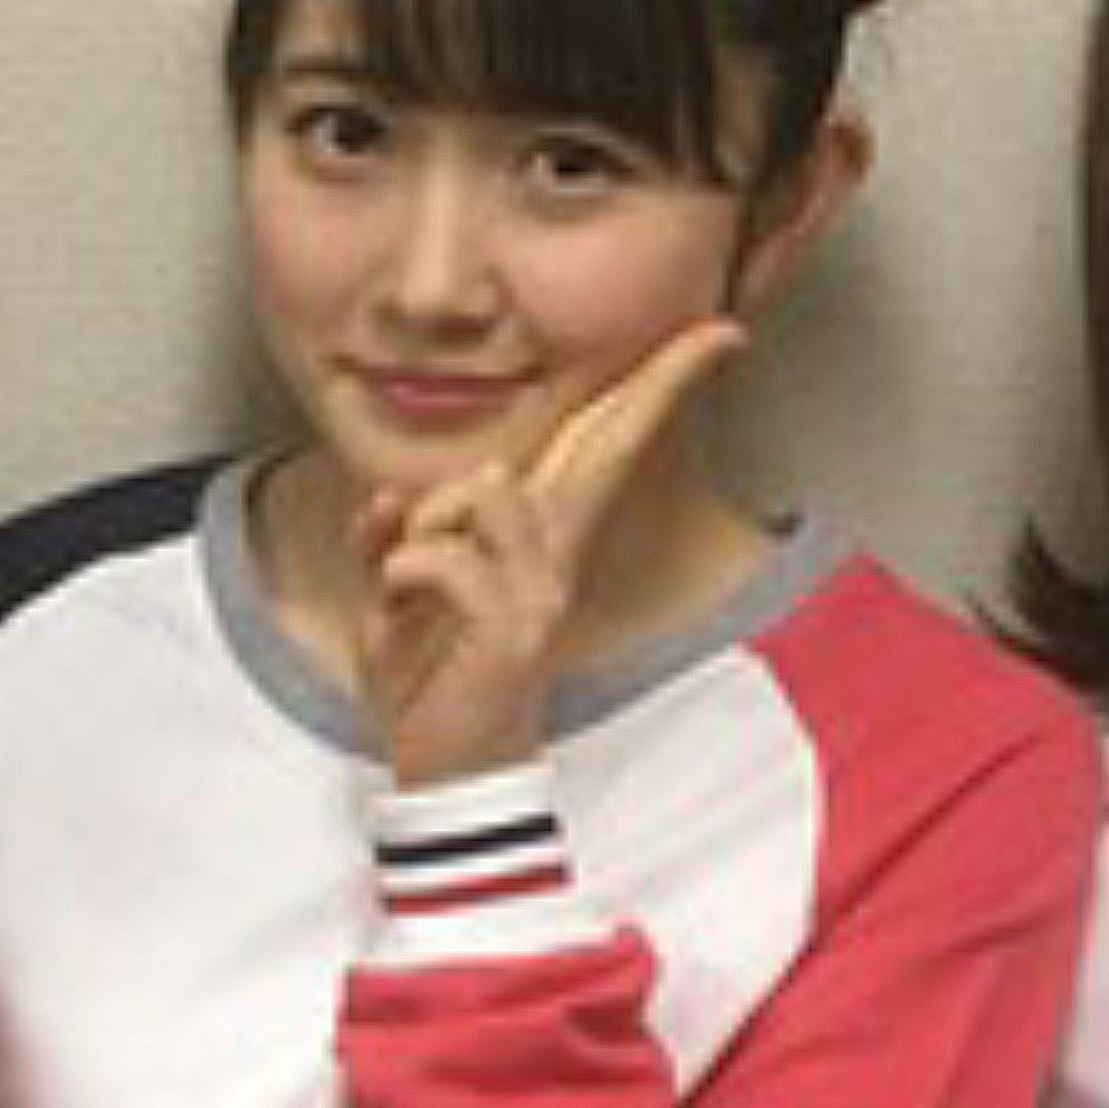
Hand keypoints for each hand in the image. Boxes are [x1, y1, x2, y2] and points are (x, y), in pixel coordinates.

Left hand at [356, 318, 742, 787]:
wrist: (443, 775)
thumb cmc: (428, 683)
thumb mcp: (390, 598)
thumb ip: (386, 540)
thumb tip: (384, 497)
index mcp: (535, 539)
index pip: (596, 449)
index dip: (651, 389)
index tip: (717, 335)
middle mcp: (556, 556)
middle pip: (609, 446)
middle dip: (660, 384)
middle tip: (724, 331)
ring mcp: (542, 590)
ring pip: (492, 487)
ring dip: (427, 521)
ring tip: (411, 573)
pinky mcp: (514, 628)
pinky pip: (446, 559)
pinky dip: (401, 572)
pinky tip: (398, 604)